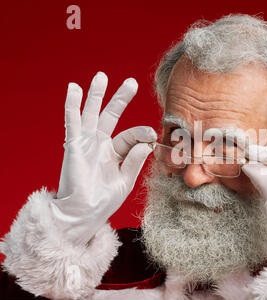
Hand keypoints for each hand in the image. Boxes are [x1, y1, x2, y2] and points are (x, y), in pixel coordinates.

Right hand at [51, 72, 156, 246]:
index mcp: (116, 153)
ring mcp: (87, 143)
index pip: (131, 136)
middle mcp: (101, 144)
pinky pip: (73, 121)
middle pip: (112, 116)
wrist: (83, 214)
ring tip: (101, 76)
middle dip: (120, 99)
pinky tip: (75, 89)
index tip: (152, 133)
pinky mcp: (74, 145)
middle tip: (131, 82)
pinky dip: (73, 105)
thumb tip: (147, 143)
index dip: (142, 132)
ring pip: (92, 113)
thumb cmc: (104, 201)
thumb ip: (134, 161)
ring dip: (96, 95)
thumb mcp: (125, 181)